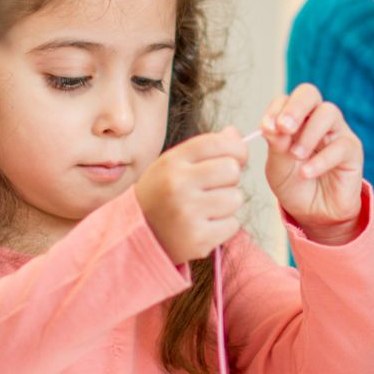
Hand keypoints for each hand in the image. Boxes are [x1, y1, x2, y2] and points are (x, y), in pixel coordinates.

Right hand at [134, 130, 247, 263]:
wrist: (136, 234)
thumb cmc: (160, 195)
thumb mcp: (172, 164)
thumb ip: (203, 148)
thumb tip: (235, 134)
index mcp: (171, 162)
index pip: (217, 142)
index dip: (236, 148)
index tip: (237, 157)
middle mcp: (177, 185)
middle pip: (231, 169)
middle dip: (229, 178)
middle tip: (213, 188)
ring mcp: (187, 213)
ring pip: (235, 198)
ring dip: (227, 204)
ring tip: (205, 208)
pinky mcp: (198, 239)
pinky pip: (233, 224)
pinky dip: (224, 225)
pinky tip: (203, 225)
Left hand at [258, 84, 364, 243]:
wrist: (314, 214)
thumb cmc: (295, 185)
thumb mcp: (277, 166)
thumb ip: (276, 145)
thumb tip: (272, 127)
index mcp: (296, 119)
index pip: (286, 100)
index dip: (275, 110)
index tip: (265, 128)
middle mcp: (317, 119)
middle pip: (309, 94)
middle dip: (294, 108)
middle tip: (284, 128)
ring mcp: (336, 132)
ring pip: (328, 113)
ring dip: (308, 134)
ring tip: (296, 156)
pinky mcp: (352, 150)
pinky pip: (340, 145)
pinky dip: (321, 160)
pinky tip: (307, 173)